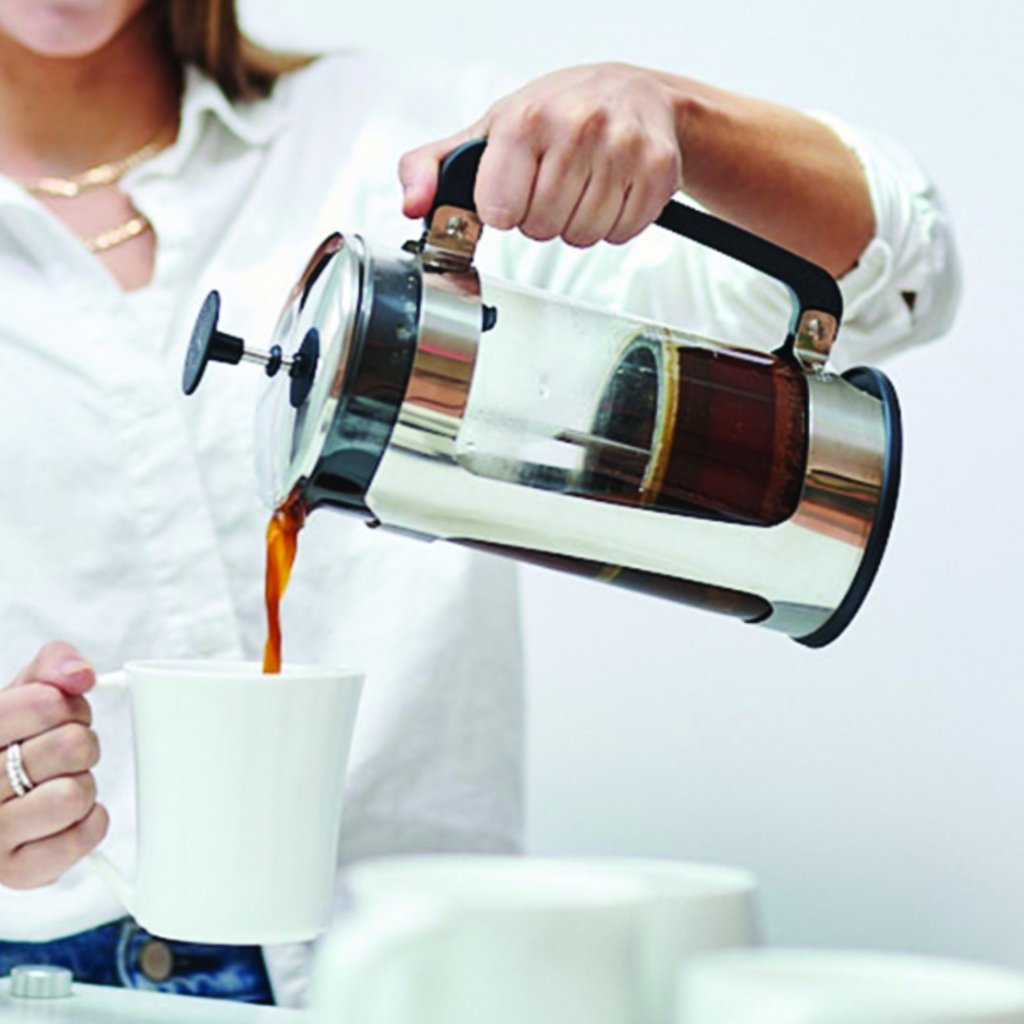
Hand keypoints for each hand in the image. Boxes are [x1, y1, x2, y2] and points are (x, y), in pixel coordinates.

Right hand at [0, 643, 106, 888]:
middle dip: (81, 742)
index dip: (70, 704)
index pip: (47, 703)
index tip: (57, 714)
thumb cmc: (10, 742)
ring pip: (76, 794)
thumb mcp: (21, 693)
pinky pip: (85, 835)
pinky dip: (90, 821)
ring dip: (83, 784)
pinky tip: (64, 818)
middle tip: (61, 754)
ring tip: (58, 785)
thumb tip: (80, 675)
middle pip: (73, 746)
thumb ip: (51, 666)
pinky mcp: (18, 872)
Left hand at [399, 63, 682, 247]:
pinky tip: (610, 191)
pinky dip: (613, 224)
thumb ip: (432, 166)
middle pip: (542, 229)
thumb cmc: (557, 114)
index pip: (499, 212)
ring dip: (577, 223)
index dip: (505, 210)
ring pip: (583, 236)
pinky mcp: (658, 172)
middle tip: (553, 185)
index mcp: (526, 118)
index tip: (515, 189)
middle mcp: (577, 127)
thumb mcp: (488, 131)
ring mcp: (623, 149)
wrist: (634, 92)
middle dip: (542, 218)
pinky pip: (621, 234)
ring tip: (582, 187)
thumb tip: (411, 205)